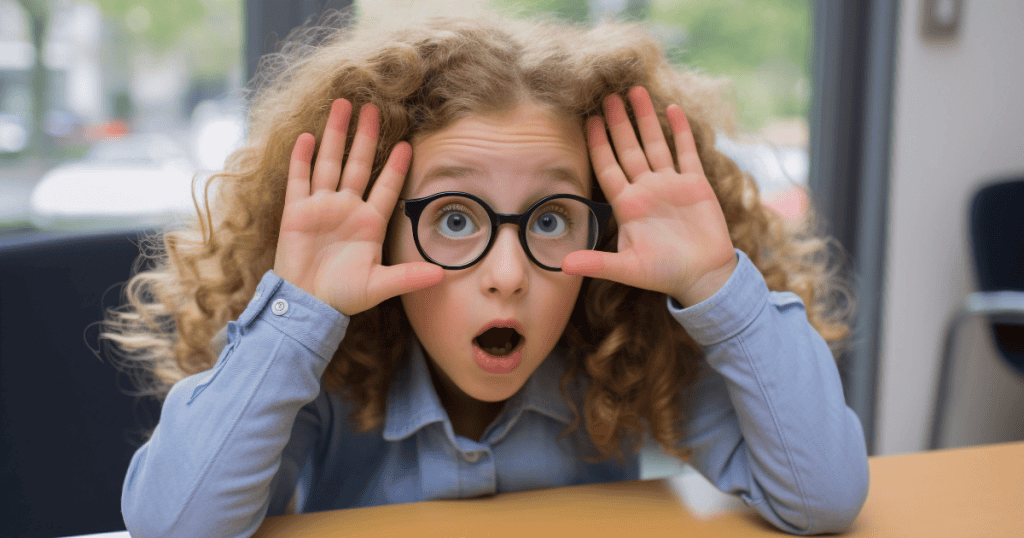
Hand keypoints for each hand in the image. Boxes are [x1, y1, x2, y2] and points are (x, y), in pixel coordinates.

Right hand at [273, 99, 443, 316]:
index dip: (397, 166)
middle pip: (359, 164)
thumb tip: (442, 276)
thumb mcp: (380, 285)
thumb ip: (409, 277)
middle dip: (366, 136)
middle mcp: (347, 209)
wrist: (307, 305)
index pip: (387, 186)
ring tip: (343, 105)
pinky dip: (302, 158)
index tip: (407, 143)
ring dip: (336, 135)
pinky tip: (307, 136)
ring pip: (330, 163)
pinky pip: (299, 179)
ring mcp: (321, 207)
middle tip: (374, 107)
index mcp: (369, 223)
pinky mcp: (296, 212)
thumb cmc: (344, 296)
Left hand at [562, 87, 736, 307]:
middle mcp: (646, 189)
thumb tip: (563, 266)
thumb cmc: (664, 274)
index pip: (607, 167)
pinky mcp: (695, 184)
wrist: (703, 277)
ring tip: (635, 91)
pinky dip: (680, 130)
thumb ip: (596, 263)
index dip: (598, 144)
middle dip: (618, 122)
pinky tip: (672, 109)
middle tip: (607, 95)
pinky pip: (685, 151)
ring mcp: (670, 184)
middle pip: (628, 148)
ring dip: (645, 118)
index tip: (588, 120)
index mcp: (627, 205)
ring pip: (654, 143)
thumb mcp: (627, 269)